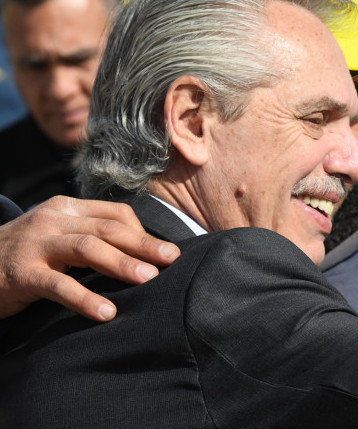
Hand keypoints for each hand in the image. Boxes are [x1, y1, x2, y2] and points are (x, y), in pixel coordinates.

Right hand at [0, 197, 178, 320]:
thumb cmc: (24, 255)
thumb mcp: (57, 236)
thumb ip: (90, 236)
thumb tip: (143, 253)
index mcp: (66, 209)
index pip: (114, 214)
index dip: (143, 232)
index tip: (165, 253)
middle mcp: (52, 220)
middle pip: (107, 229)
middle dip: (144, 245)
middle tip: (171, 260)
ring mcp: (35, 245)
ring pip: (87, 248)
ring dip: (122, 264)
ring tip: (148, 280)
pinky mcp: (21, 273)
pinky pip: (59, 286)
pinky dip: (85, 298)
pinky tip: (107, 312)